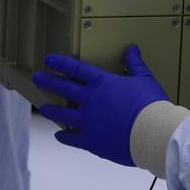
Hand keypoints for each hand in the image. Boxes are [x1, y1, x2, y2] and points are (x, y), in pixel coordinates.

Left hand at [33, 45, 168, 166]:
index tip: (49, 60)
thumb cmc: (151, 106)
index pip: (75, 69)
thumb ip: (134, 64)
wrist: (153, 134)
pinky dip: (64, 136)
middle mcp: (90, 100)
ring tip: (43, 108)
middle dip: (48, 82)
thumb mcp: (144, 80)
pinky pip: (72, 138)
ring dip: (51, 110)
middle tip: (37, 78)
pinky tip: (59, 135)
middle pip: (62, 88)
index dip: (60, 63)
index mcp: (102, 83)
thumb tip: (132, 49)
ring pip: (62, 114)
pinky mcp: (91, 141)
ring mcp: (87, 121)